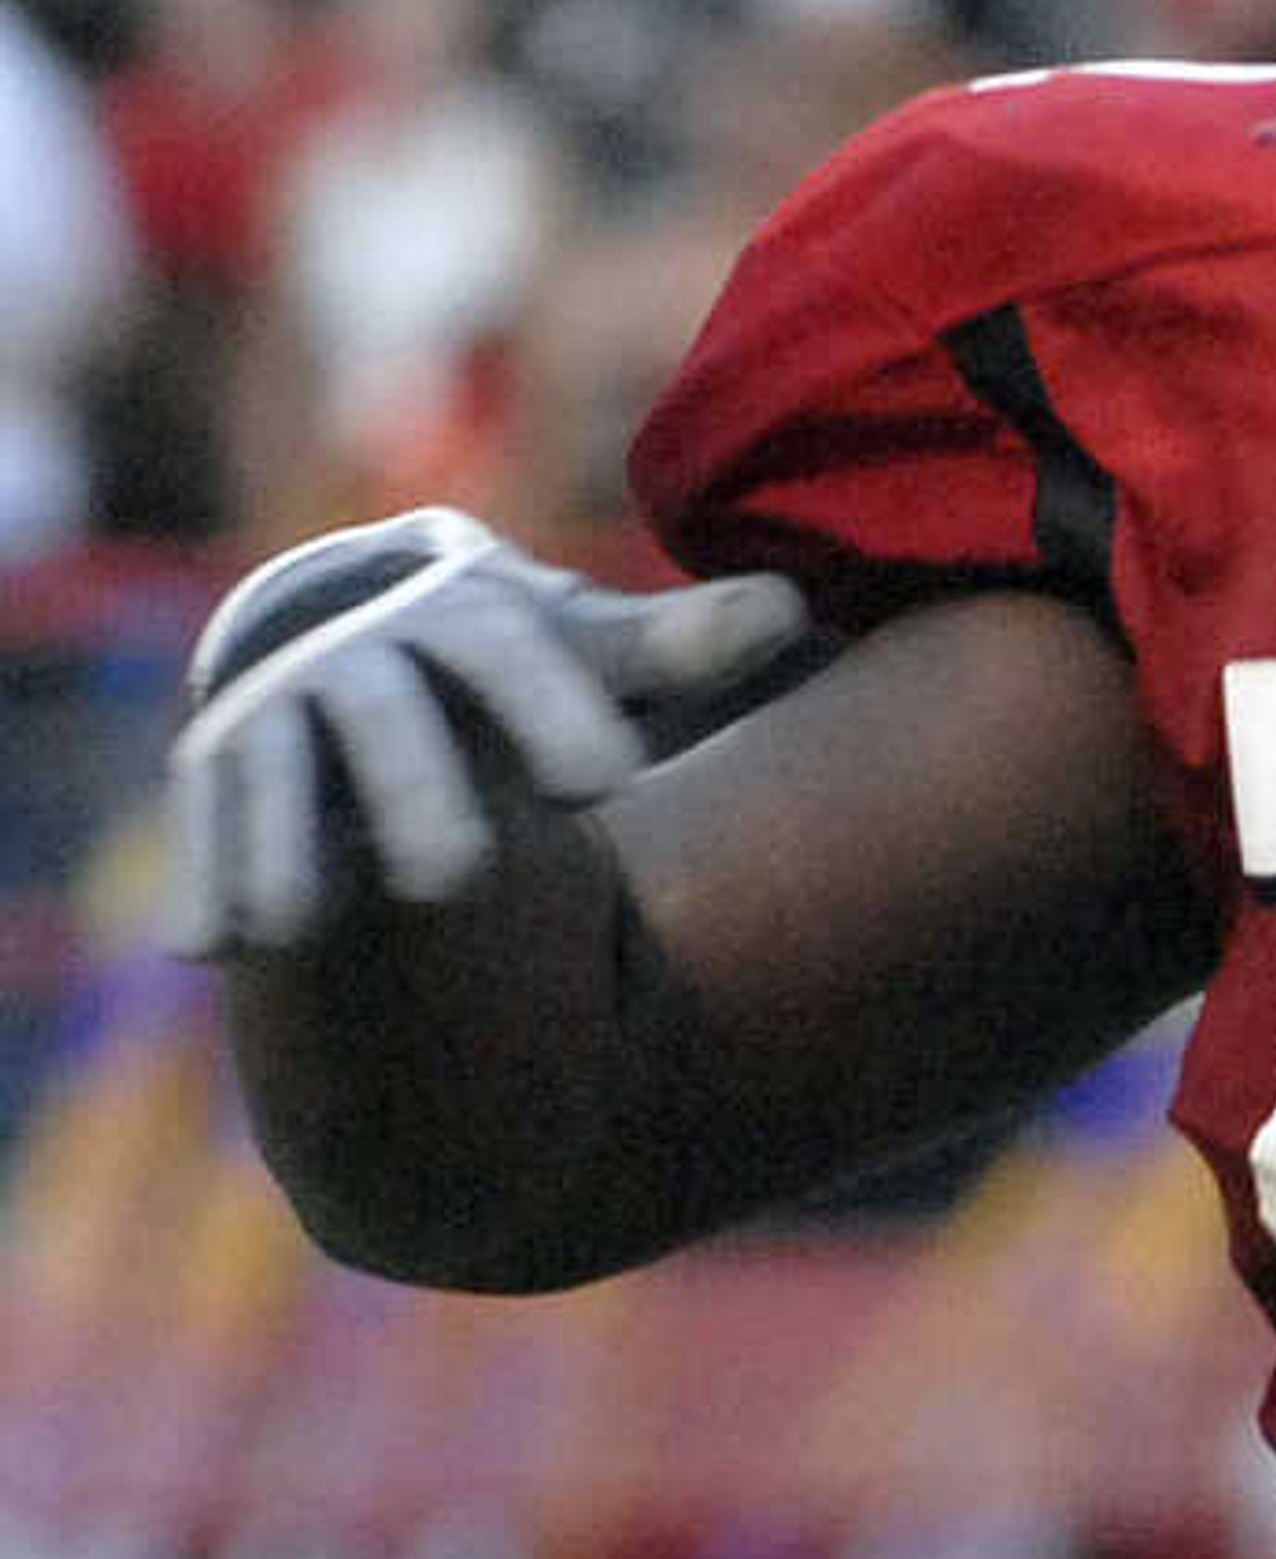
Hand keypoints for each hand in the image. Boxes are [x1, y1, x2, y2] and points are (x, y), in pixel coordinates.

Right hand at [164, 508, 809, 957]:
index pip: (506, 650)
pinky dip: (204, 881)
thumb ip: (672, 646)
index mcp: (464, 619)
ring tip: (294, 927)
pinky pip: (206, 827)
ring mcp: (277, 714)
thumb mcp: (582, 646)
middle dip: (413, 787)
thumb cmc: (503, 654)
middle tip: (458, 877)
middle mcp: (360, 658)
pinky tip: (205, 948)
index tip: (613, 781)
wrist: (355, 614)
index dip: (551, 706)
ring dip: (278, 844)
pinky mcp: (219, 773)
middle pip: (382, 717)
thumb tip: (788, 609)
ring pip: (272, 773)